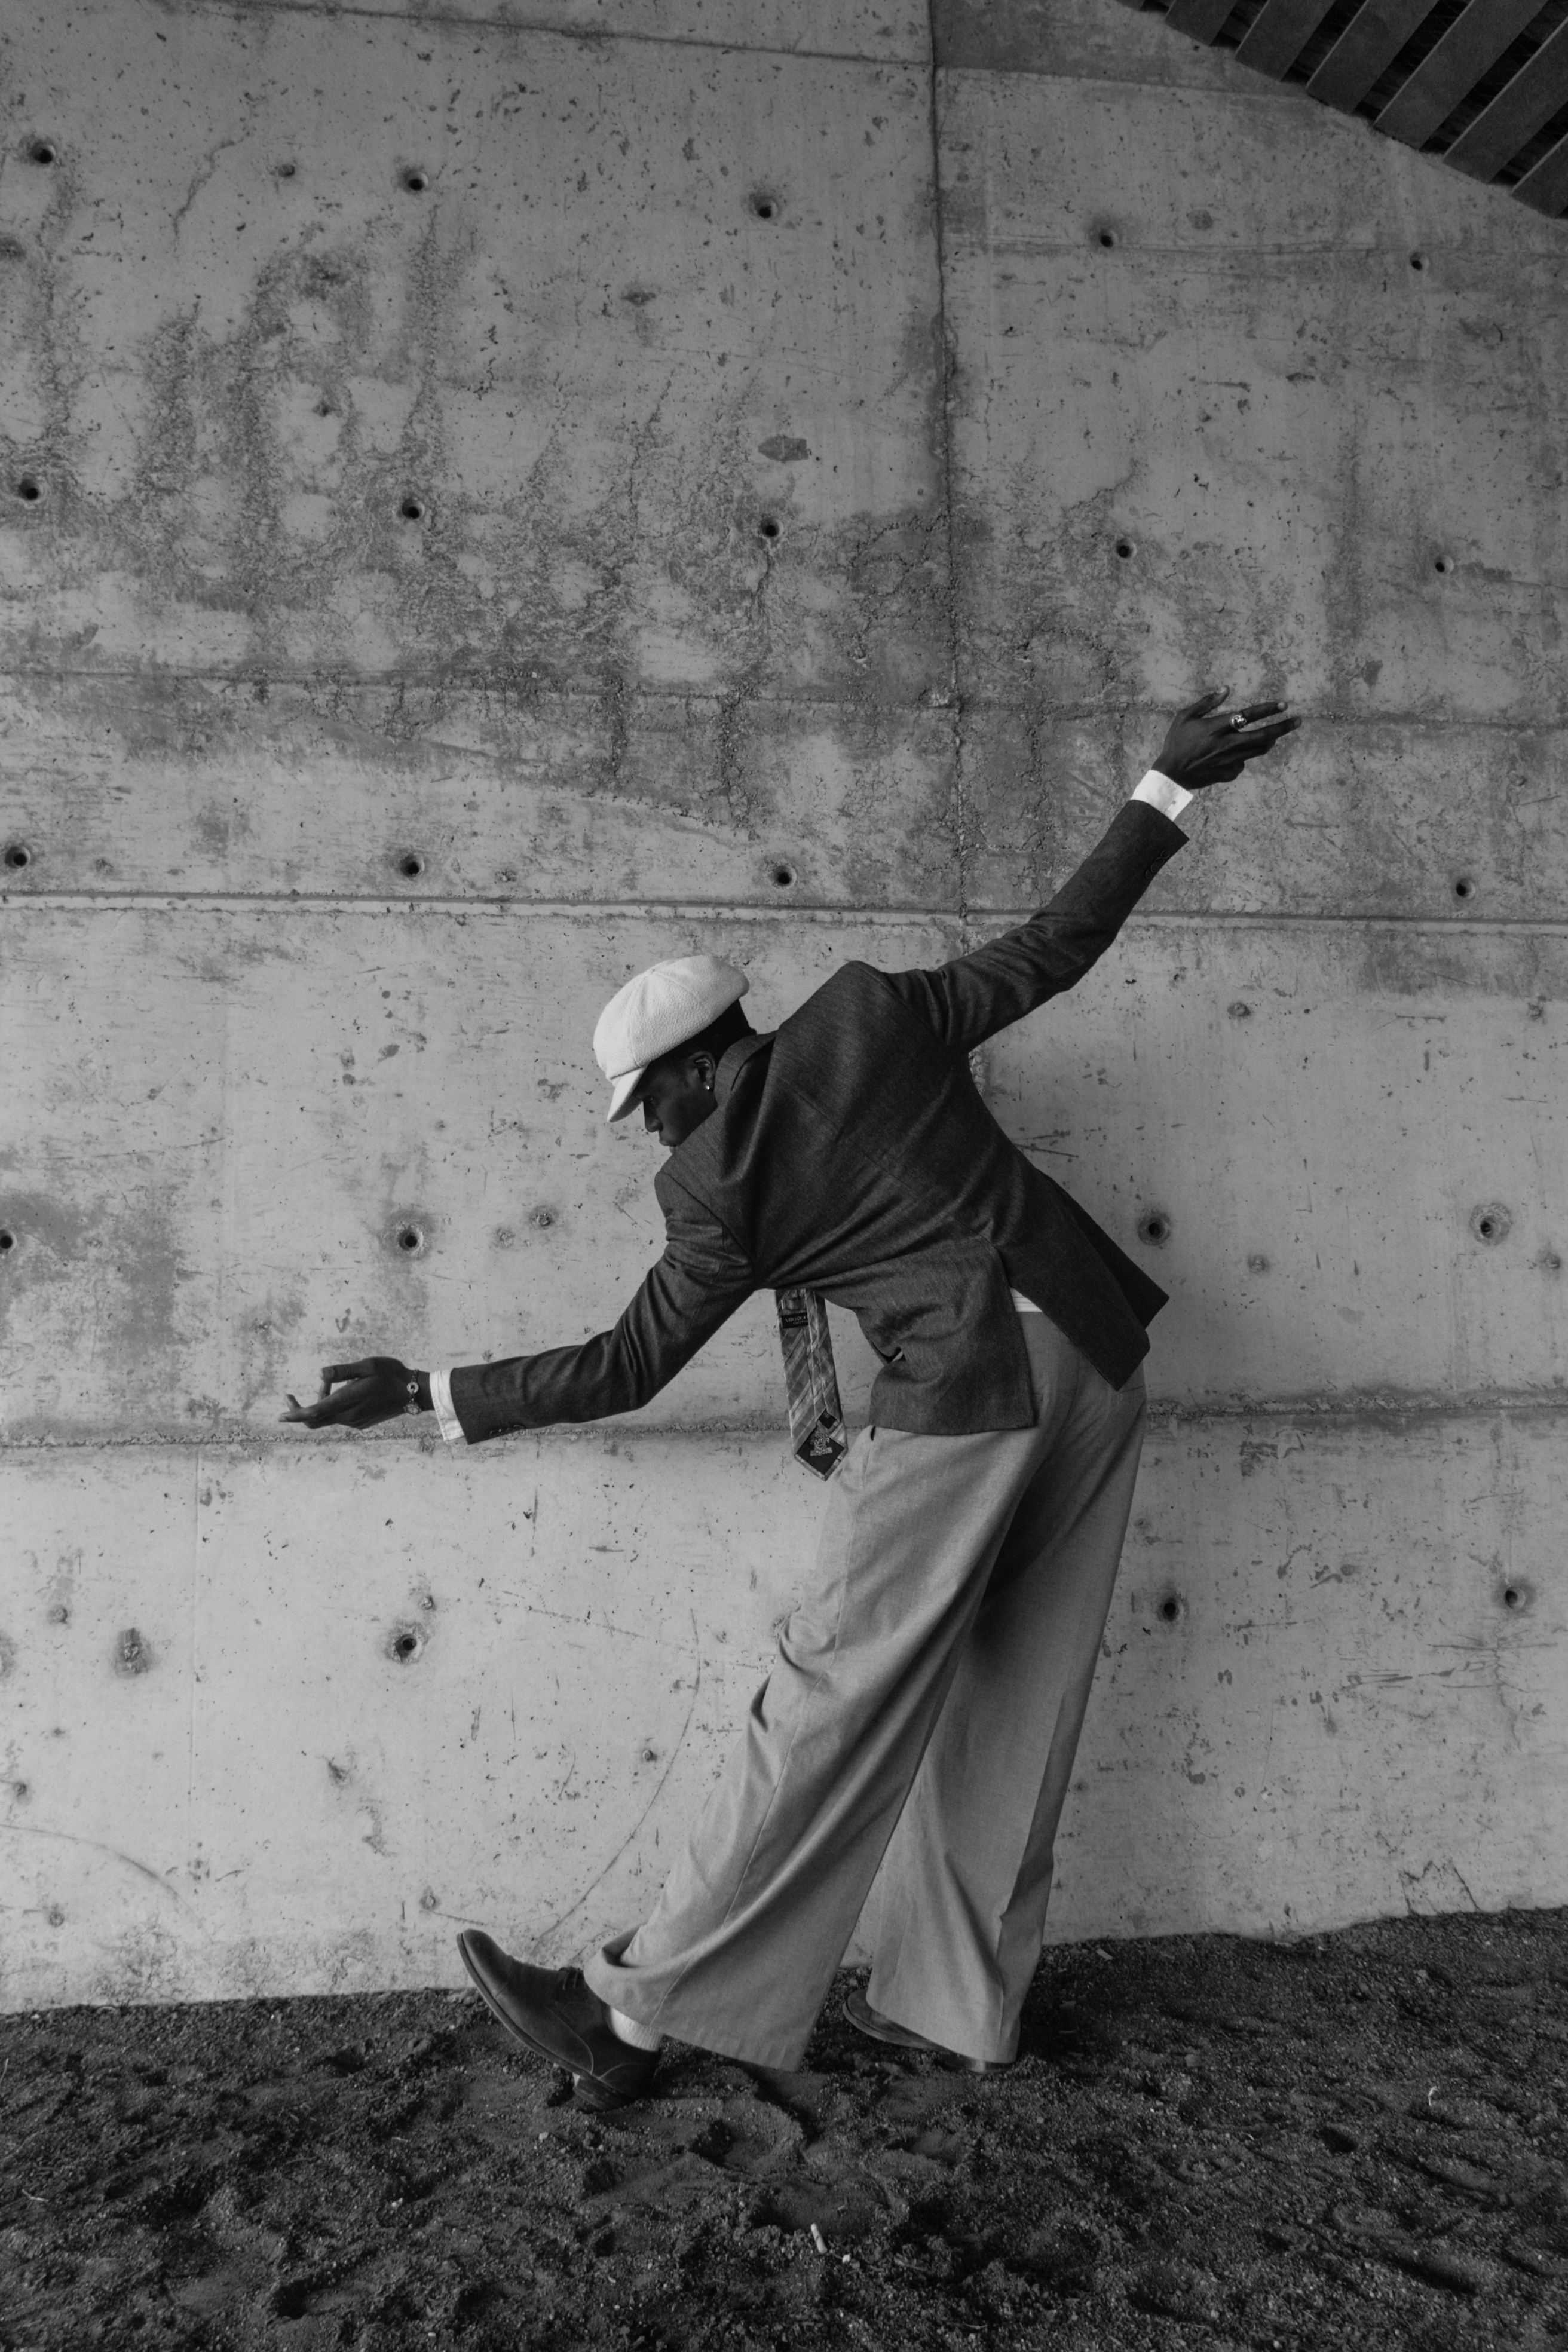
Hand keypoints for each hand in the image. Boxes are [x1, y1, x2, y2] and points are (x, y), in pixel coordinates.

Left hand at [282, 1357, 426, 1430]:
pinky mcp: (361, 1423)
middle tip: (288, 1397)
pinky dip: (333, 1406)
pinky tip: (344, 1391)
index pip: (314, 1413)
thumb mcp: (367, 1366)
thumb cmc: (391, 1374)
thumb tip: (320, 1374)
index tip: (281, 1414)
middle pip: (316, 1420)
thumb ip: (342, 1372)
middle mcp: (349, 1416)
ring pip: (328, 1417)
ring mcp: (355, 1422)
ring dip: (321, 1402)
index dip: (295, 1414)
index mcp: (348, 1401)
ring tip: (328, 1383)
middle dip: (299, 1411)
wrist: (413, 1392)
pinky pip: (339, 1417)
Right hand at [1154, 687, 1299, 789]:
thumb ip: (1207, 702)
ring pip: (1259, 750)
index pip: (1248, 716)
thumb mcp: (1186, 717)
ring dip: (1271, 740)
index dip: (1268, 709)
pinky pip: (1243, 762)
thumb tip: (1226, 689)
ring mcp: (1230, 760)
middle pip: (1264, 736)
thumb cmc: (1177, 742)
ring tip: (1277, 734)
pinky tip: (1237, 753)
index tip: (1284, 705)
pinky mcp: (1229, 773)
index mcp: (1217, 728)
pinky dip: (1244, 755)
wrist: (1172, 775)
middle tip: (1298, 721)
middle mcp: (1227, 744)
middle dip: (1283, 728)